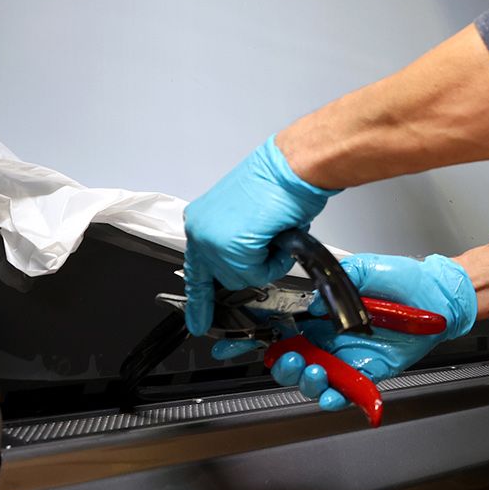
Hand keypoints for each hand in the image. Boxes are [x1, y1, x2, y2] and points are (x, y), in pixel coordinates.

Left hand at [182, 137, 336, 334]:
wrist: (292, 168)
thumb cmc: (280, 182)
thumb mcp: (248, 215)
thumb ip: (238, 240)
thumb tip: (249, 259)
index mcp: (201, 221)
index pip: (196, 269)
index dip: (198, 300)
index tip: (196, 322)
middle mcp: (200, 230)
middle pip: (226, 278)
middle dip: (255, 266)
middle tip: (270, 240)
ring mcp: (212, 239)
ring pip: (243, 279)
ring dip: (267, 262)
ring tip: (275, 233)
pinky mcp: (230, 247)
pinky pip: (257, 274)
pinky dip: (275, 260)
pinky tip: (277, 235)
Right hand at [267, 253, 476, 410]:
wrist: (439, 297)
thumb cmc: (406, 280)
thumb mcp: (369, 267)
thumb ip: (340, 279)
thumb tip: (316, 300)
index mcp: (326, 313)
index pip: (289, 329)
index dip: (273, 339)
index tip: (263, 343)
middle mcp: (333, 338)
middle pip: (296, 361)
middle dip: (287, 367)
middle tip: (294, 360)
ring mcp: (349, 357)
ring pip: (317, 380)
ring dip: (309, 383)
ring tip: (317, 373)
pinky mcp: (368, 373)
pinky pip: (347, 392)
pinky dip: (336, 398)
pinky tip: (334, 394)